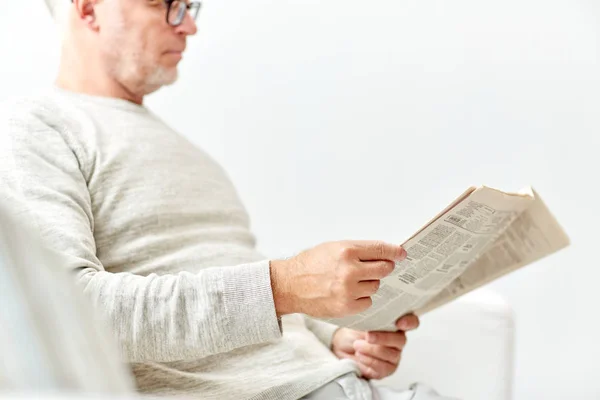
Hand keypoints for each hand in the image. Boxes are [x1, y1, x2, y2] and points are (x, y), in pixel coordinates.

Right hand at [270, 241, 405, 317]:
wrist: (289, 285)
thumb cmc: (310, 264)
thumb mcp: (333, 247)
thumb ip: (358, 250)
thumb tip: (383, 253)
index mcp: (347, 250)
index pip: (381, 250)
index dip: (395, 252)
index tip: (402, 254)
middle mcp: (350, 270)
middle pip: (384, 269)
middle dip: (383, 268)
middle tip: (376, 268)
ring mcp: (348, 290)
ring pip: (375, 286)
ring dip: (369, 284)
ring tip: (352, 282)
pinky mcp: (346, 306)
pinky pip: (367, 302)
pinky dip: (362, 298)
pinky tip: (349, 294)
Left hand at [330, 314, 419, 379]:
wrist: (342, 346)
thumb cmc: (354, 331)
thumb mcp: (360, 321)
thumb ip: (370, 318)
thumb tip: (371, 314)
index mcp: (395, 324)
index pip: (411, 322)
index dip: (409, 322)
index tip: (399, 323)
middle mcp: (397, 340)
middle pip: (401, 340)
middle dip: (384, 338)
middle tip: (368, 336)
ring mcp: (394, 355)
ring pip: (392, 355)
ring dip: (372, 350)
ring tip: (357, 346)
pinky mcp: (386, 369)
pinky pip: (384, 368)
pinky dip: (370, 361)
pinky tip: (360, 356)